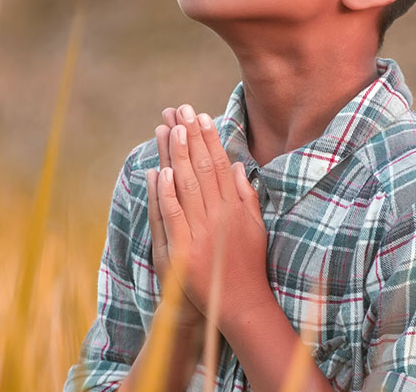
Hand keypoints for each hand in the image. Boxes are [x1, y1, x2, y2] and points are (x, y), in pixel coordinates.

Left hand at [149, 104, 269, 331]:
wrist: (239, 304)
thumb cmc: (246, 266)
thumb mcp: (254, 227)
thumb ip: (245, 196)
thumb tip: (236, 166)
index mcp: (235, 207)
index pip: (219, 165)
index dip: (209, 140)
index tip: (201, 117)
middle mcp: (220, 215)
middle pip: (202, 168)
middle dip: (190, 137)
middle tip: (181, 110)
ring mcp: (202, 231)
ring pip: (187, 185)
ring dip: (176, 155)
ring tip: (168, 128)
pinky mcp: (185, 249)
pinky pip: (174, 215)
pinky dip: (167, 193)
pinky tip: (161, 171)